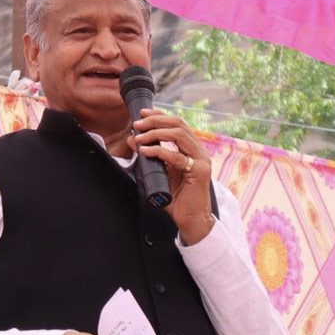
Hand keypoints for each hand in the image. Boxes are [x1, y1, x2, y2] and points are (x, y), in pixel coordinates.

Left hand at [128, 108, 215, 244]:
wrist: (191, 220)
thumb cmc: (177, 199)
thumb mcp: (159, 173)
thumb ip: (148, 157)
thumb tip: (133, 139)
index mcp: (192, 149)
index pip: (177, 124)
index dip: (160, 115)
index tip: (143, 114)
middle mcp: (199, 151)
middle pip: (178, 124)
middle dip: (156, 120)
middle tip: (137, 124)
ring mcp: (201, 160)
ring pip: (179, 135)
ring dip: (156, 133)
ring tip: (139, 137)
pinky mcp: (199, 171)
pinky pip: (177, 156)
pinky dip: (159, 151)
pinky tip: (146, 151)